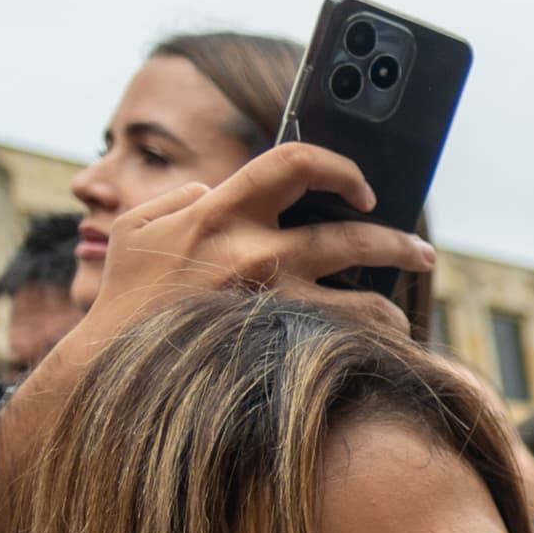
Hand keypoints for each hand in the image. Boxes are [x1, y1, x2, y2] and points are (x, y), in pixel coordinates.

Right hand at [0, 145, 434, 532]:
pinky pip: (345, 351)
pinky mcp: (278, 354)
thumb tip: (209, 188)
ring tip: (398, 318)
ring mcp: (270, 308)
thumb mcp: (137, 231)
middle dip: (399, 244)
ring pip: (364, 305)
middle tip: (422, 252)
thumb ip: (178, 201)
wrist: (111, 368)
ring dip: (390, 312)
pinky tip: (377, 357)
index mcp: (220, 213)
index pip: (294, 164)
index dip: (339, 167)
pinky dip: (367, 352)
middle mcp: (253, 254)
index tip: (362, 189)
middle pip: (352, 237)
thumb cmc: (125, 298)